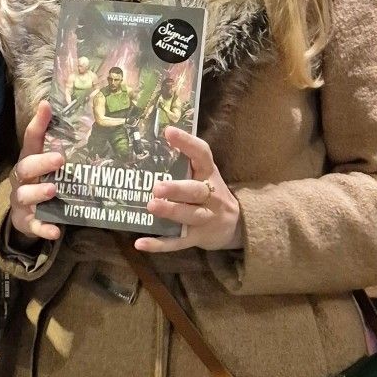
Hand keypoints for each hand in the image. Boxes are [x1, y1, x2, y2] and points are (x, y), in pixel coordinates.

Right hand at [8, 99, 63, 246]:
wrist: (26, 217)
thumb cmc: (41, 182)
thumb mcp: (46, 165)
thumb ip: (58, 146)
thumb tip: (79, 121)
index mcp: (28, 161)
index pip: (31, 140)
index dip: (37, 123)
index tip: (46, 106)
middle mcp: (22, 179)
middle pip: (25, 167)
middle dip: (41, 163)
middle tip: (60, 159)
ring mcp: (22, 201)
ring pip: (25, 195)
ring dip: (38, 192)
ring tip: (53, 189)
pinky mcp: (27, 222)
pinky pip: (34, 226)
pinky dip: (44, 228)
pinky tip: (56, 231)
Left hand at [135, 127, 242, 254]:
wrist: (236, 225)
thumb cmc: (210, 194)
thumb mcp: (204, 176)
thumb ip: (184, 163)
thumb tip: (153, 141)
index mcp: (209, 175)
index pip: (202, 155)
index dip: (187, 143)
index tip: (168, 131)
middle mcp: (211, 196)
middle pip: (196, 191)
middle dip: (177, 189)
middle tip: (157, 187)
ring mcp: (206, 219)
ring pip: (189, 216)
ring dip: (171, 211)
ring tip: (151, 206)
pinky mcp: (198, 238)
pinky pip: (178, 242)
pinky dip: (159, 244)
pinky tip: (140, 243)